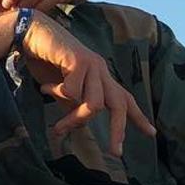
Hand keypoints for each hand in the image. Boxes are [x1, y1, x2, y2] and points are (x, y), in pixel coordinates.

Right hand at [21, 12, 154, 154]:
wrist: (32, 31)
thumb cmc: (46, 60)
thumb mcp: (63, 89)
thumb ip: (73, 105)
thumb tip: (79, 126)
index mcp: (100, 77)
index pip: (124, 99)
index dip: (138, 117)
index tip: (151, 134)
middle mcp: (101, 70)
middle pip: (120, 105)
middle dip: (118, 130)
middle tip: (115, 152)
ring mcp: (92, 64)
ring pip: (94, 104)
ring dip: (73, 119)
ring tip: (57, 127)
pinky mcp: (79, 60)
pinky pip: (72, 91)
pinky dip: (57, 94)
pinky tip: (45, 87)